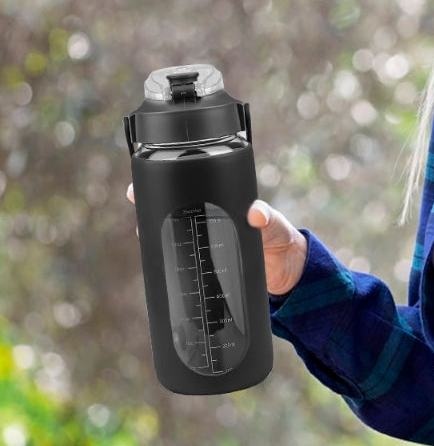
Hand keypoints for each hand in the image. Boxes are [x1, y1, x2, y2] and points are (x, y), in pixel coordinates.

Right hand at [126, 187, 308, 297]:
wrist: (286, 271)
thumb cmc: (280, 238)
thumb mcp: (275, 226)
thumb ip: (268, 219)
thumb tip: (256, 213)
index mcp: (225, 204)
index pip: (192, 187)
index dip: (170, 180)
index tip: (152, 174)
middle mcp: (211, 219)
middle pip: (175, 208)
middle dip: (152, 202)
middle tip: (135, 197)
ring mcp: (206, 241)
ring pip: (173, 232)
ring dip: (154, 230)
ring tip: (140, 229)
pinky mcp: (205, 265)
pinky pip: (182, 258)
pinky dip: (167, 257)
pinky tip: (154, 258)